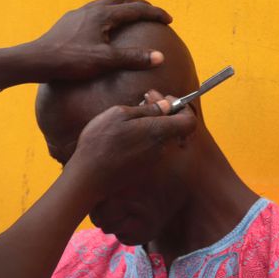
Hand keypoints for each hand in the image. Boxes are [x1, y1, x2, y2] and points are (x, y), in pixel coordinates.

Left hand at [34, 0, 172, 80]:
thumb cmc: (70, 60)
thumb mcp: (104, 60)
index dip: (154, 13)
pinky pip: (94, 13)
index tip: (168, 19)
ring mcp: (78, 14)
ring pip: (106, 4)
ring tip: (132, 18)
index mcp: (102, 14)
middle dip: (140, 4)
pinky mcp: (69, 22)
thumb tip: (159, 57)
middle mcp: (91, 9)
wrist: (36, 60)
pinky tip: (105, 30)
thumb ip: (132, 58)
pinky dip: (108, 16)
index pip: (135, 9)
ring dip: (122, 8)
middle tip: (152, 13)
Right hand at [65, 92, 195, 201]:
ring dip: (152, 123)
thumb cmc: (101, 142)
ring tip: (130, 116)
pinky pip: (151, 147)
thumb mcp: (120, 114)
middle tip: (144, 101)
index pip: (190, 121)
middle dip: (164, 111)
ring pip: (162, 136)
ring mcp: (153, 159)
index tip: (165, 100)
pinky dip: (144, 136)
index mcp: (158, 131)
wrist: (89, 177)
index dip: (182, 107)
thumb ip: (148, 109)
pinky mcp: (144, 167)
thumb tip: (167, 105)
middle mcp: (161, 147)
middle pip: (175, 127)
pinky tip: (125, 133)